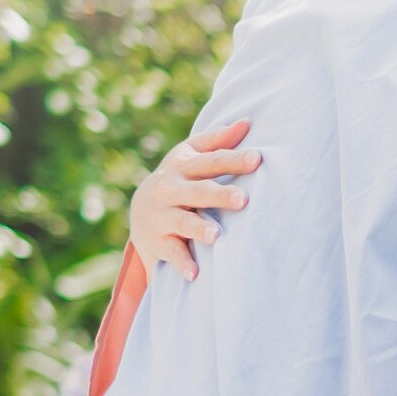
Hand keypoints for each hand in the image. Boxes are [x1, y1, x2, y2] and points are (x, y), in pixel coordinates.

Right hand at [130, 119, 262, 278]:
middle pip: (198, 192)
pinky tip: (195, 273)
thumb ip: (218, 141)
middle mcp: (171, 189)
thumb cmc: (178, 179)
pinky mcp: (158, 241)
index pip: (211, 162)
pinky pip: (171, 253)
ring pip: (183, 222)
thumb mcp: (190, 155)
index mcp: (183, 166)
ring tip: (217, 236)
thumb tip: (247, 121)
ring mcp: (162, 216)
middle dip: (219, 196)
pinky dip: (182, 263)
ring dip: (199, 229)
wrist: (139, 211)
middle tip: (244, 200)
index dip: (233, 160)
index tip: (257, 160)